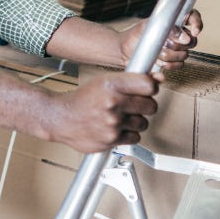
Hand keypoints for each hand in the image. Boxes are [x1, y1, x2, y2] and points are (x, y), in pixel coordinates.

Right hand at [44, 72, 158, 152]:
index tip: (146, 90)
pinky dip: (128, 134)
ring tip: (121, 117)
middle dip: (144, 105)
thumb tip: (159, 79)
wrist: (60, 118)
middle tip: (132, 105)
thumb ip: (131, 81)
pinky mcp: (112, 139)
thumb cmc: (82, 99)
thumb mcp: (104, 82)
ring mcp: (113, 123)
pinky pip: (135, 137)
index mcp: (111, 84)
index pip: (149, 85)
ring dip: (135, 121)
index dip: (150, 88)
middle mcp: (113, 103)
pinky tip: (117, 128)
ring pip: (143, 123)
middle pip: (150, 106)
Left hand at [118, 8, 203, 75]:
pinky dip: (169, 64)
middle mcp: (178, 35)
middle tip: (165, 43)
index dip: (198, 23)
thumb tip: (185, 37)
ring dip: (170, 55)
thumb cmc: (135, 34)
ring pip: (185, 54)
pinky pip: (179, 64)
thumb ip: (168, 29)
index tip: (195, 31)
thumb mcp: (148, 26)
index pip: (193, 17)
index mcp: (174, 21)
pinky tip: (158, 60)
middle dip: (178, 45)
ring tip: (157, 52)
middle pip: (192, 40)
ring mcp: (176, 49)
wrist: (124, 50)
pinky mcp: (172, 61)